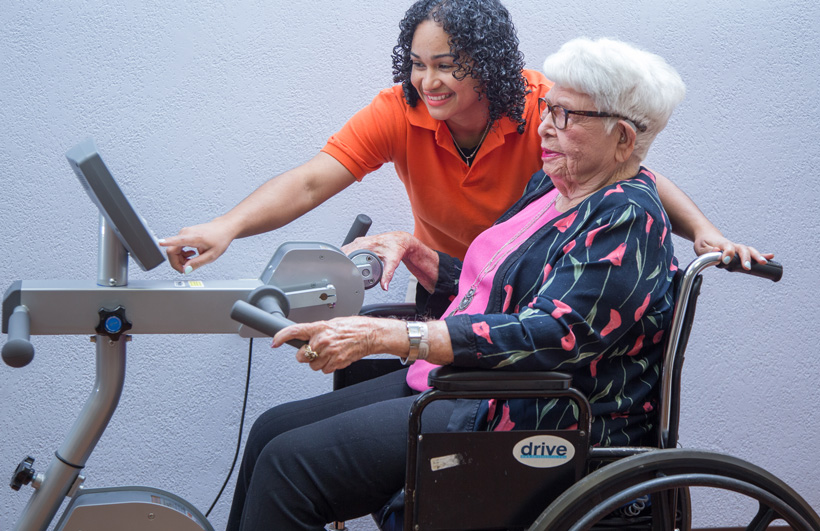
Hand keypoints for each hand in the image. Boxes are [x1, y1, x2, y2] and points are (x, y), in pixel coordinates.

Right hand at [159, 218, 237, 272]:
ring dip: (180, 259)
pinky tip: (191, 254)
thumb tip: (186, 269)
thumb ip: (197, 263)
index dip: (166, 243)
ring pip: (174, 249)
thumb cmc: (220, 238)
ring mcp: (184, 232)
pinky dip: (182, 254)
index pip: (176, 240)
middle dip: (177, 262)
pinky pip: (177, 246)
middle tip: (186, 268)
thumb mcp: (211, 255)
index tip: (159, 243)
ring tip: (192, 260)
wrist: (224, 229)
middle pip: (172, 250)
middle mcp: (185, 233)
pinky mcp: (185, 234)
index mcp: (193, 237)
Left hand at [272, 316, 404, 373]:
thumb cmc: (354, 327)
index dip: (281, 337)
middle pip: (301, 356)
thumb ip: (318, 331)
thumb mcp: (332, 323)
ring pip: (313, 365)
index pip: (294, 331)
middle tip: (316, 350)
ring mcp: (329, 353)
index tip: (274, 342)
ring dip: (318, 362)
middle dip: (306, 355)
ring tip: (329, 353)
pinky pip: (324, 370)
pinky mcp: (336, 363)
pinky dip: (328, 366)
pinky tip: (335, 358)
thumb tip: (306, 337)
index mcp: (319, 327)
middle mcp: (322, 340)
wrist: (370, 334)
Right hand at [342, 231, 414, 290]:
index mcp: (367, 245)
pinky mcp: (360, 243)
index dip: (344, 262)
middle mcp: (361, 242)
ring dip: (344, 258)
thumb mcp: (393, 262)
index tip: (344, 270)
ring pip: (345, 250)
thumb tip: (384, 285)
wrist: (399, 240)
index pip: (349, 253)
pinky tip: (348, 262)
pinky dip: (347, 256)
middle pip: (345, 252)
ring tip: (345, 268)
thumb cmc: (396, 247)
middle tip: (344, 272)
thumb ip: (388, 275)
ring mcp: (360, 241)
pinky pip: (349, 249)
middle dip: (343, 262)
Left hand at [693, 231, 773, 269]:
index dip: (727, 253)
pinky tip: (770, 257)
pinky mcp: (740, 251)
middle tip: (747, 267)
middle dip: (746, 258)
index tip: (726, 261)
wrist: (707, 236)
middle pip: (741, 249)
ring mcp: (737, 248)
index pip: (727, 247)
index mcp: (721, 243)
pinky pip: (752, 252)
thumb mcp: (701, 248)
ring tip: (764, 262)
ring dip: (757, 256)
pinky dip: (761, 254)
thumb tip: (717, 253)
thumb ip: (708, 252)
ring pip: (748, 250)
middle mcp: (731, 245)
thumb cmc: (704, 243)